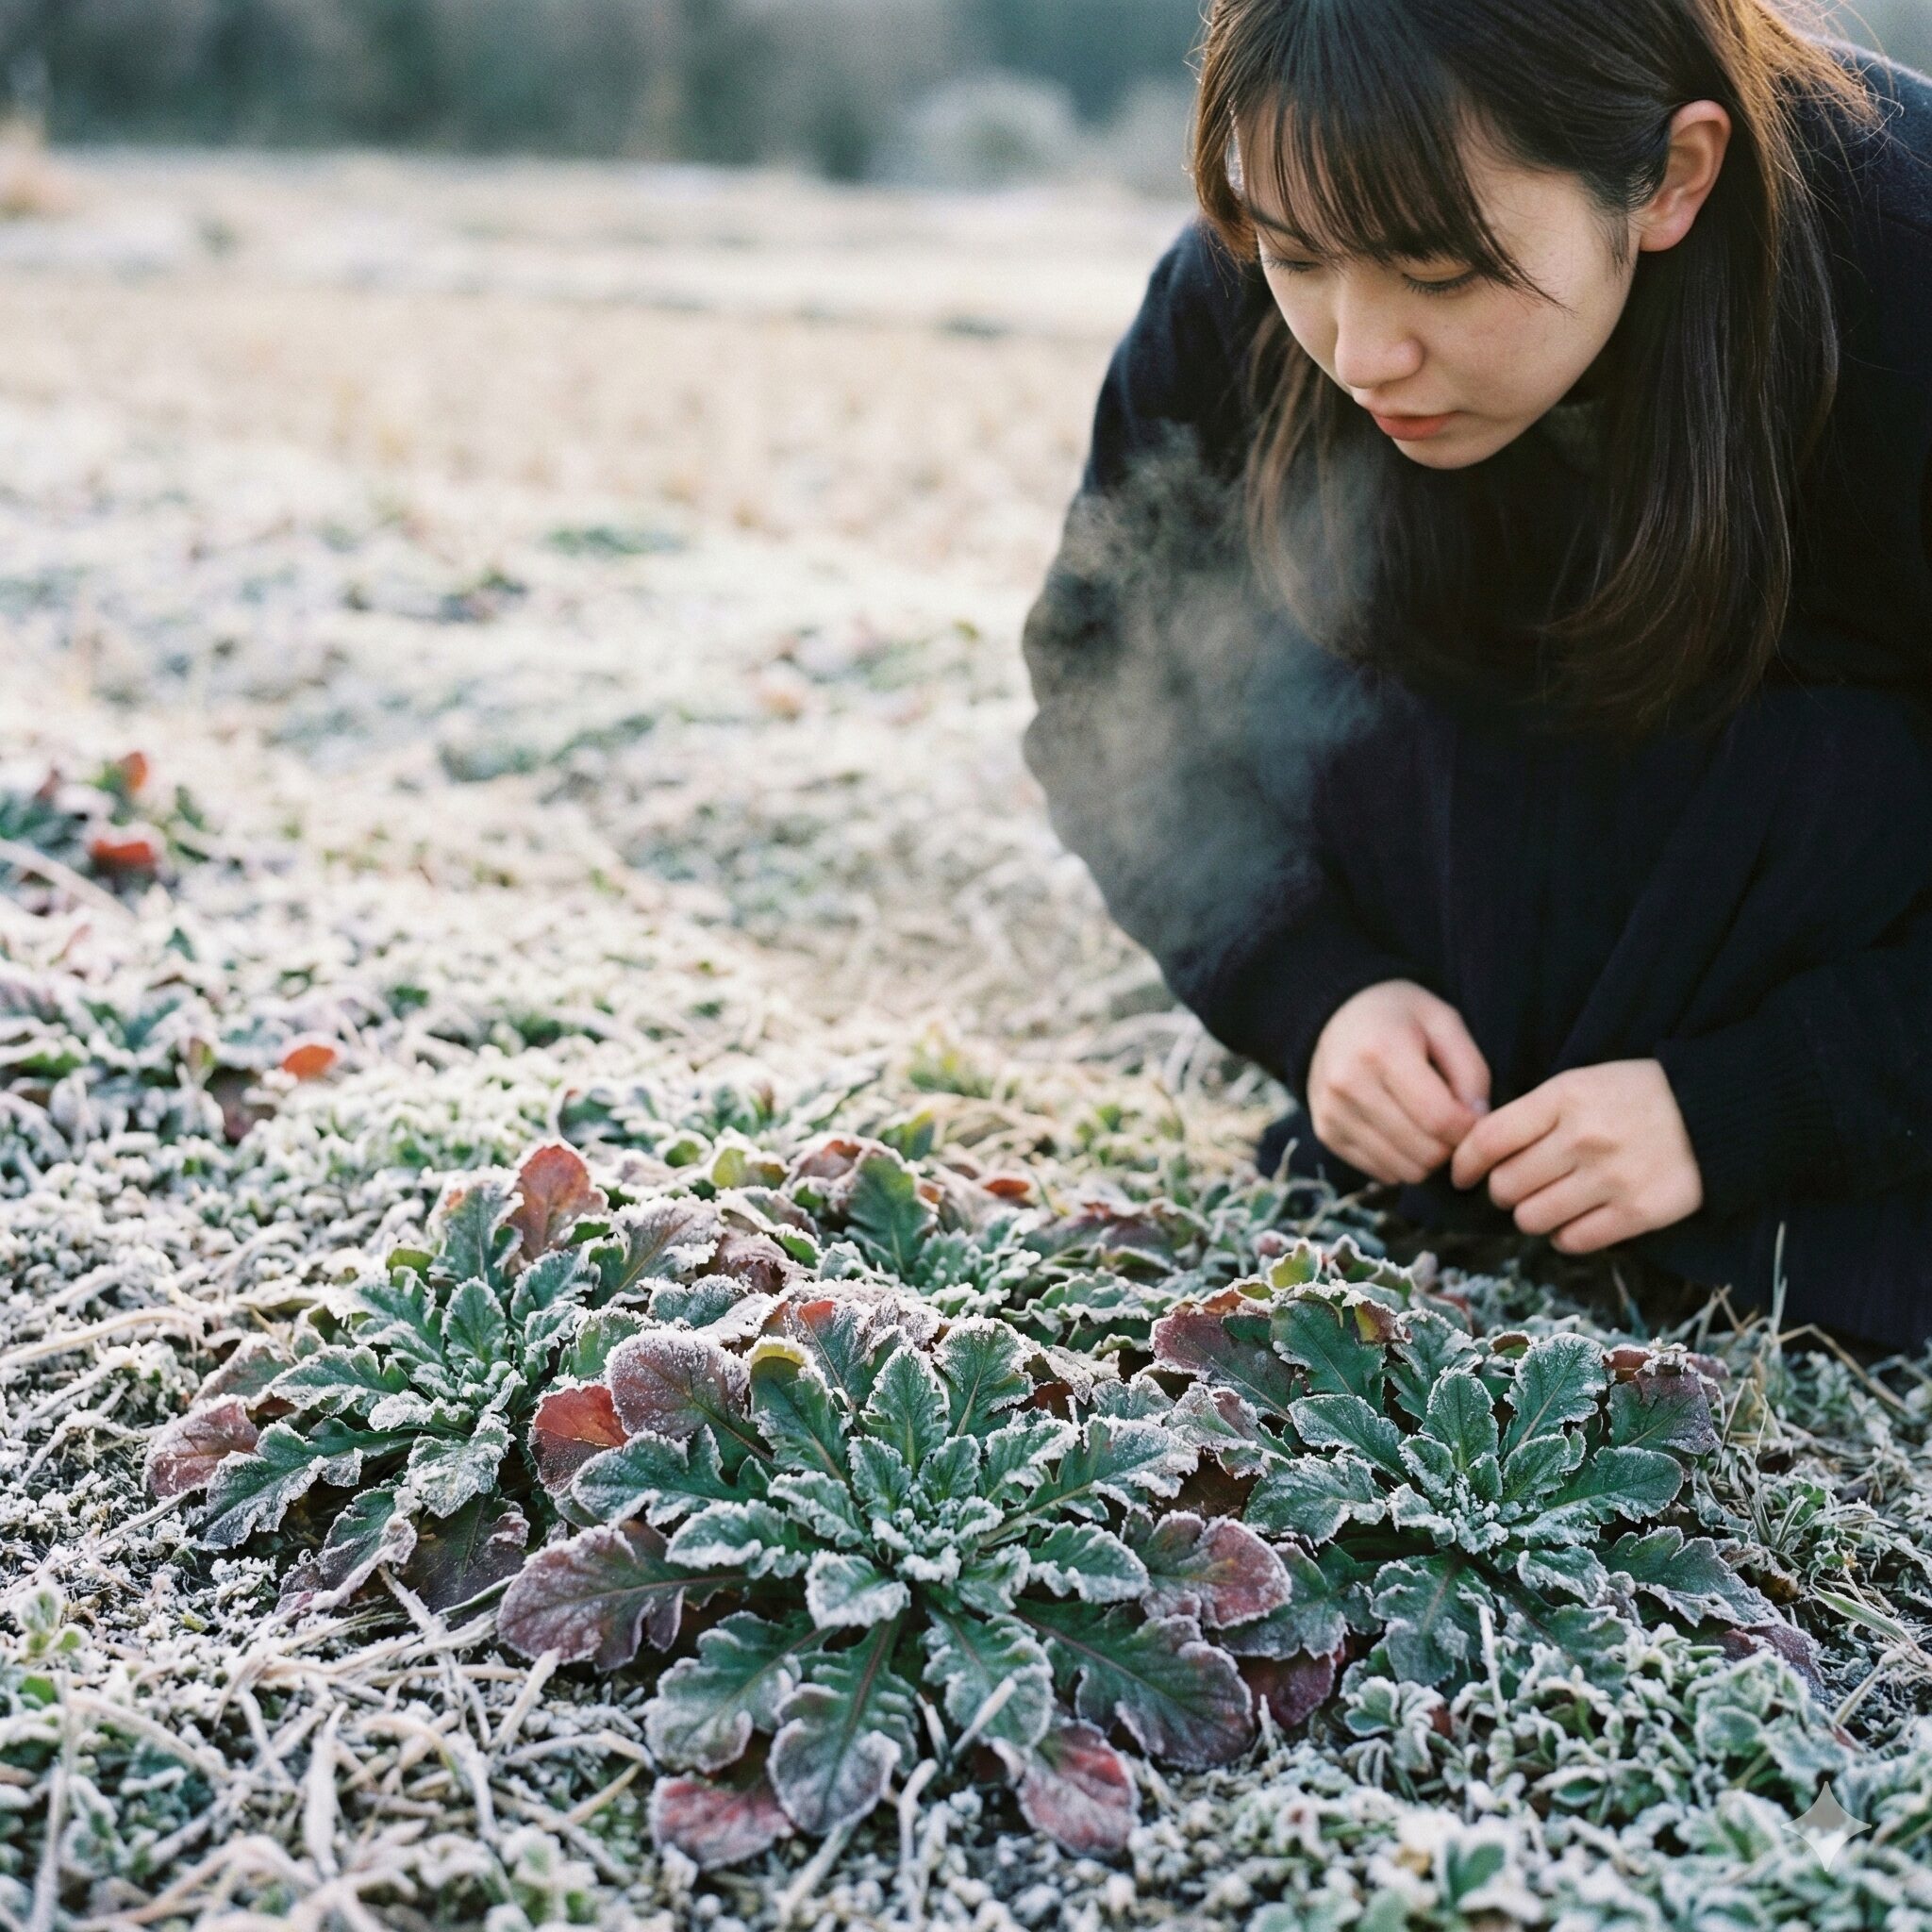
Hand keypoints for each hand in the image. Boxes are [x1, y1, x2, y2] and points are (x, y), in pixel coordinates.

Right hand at [1306, 980, 1491, 1185]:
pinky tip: (1402, 1131)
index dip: (1470, 1129)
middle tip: (1454, 1122)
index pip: (1439, 1118)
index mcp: (1381, 1050)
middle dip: (1451, 1146)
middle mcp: (1348, 1084)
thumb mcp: (1444, 1021)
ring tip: (1429, 1127)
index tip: (1475, 1116)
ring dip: (1427, 1158)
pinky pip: (1380, 1172)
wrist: (1336, 1015)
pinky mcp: (1325, 1132)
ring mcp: (1332, 1112)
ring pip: (1403, 1170)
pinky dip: (1401, 1161)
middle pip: (1423, 1151)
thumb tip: (1477, 1121)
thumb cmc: (1399, 1017)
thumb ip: (1471, 1070)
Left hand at [1449, 1059, 1703, 1253]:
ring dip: (1530, 1216)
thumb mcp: (1579, 1083)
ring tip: (1545, 1204)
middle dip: (1501, 1191)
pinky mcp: (1638, 1212)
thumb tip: (1479, 1151)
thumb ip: (1532, 1113)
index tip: (1461, 1175)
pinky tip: (1572, 1221)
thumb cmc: (1636, 1095)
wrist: (1715, 1111)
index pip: (1488, 1140)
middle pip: (1505, 1186)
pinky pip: (1573, 1241)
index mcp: (1562, 1098)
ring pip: (1532, 1219)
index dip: (1464, 1163)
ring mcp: (1611, 1178)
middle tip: (1515, 1188)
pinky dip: (1564, 1237)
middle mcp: (1582, 1139)